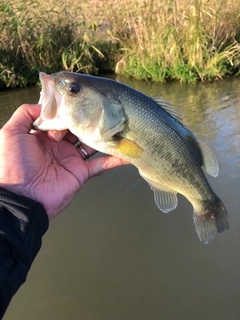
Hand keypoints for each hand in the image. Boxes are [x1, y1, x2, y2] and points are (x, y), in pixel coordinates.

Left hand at [0, 104, 127, 219]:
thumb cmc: (13, 164)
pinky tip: (128, 153)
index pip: (61, 118)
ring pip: (92, 144)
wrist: (22, 198)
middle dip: (89, 119)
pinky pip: (101, 165)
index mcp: (43, 135)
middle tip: (104, 109)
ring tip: (120, 124)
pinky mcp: (81, 173)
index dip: (69, 110)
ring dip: (104, 136)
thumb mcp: (10, 133)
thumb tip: (45, 104)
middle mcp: (59, 145)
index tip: (82, 99)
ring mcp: (71, 159)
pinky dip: (114, 160)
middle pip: (78, 128)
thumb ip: (25, 114)